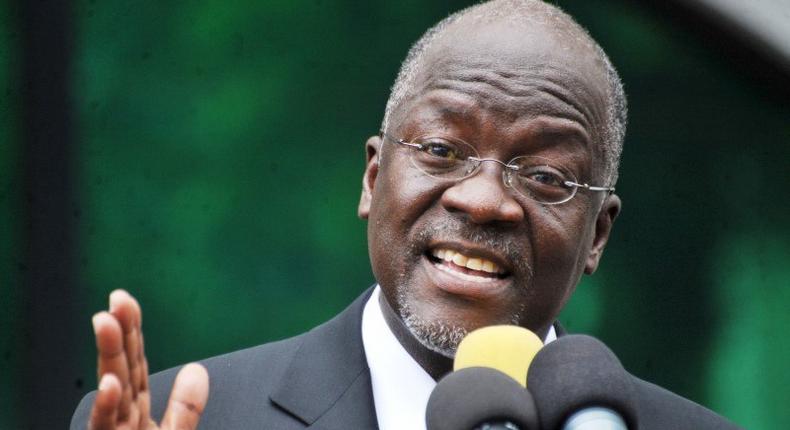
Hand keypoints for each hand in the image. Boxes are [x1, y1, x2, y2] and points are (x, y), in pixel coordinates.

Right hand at [89, 290, 208, 428]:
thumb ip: (185, 406)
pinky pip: (105, 427)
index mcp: (136, 412)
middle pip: (122, 369)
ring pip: (111, 391)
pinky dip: (107, 406)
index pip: (135, 364)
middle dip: (119, 333)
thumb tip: (197, 370)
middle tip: (117, 299)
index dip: (133, 333)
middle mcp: (121, 418)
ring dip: (109, 355)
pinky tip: (110, 382)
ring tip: (106, 322)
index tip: (127, 302)